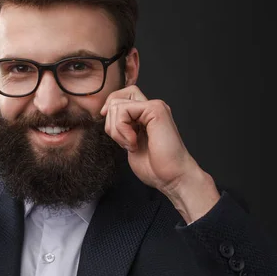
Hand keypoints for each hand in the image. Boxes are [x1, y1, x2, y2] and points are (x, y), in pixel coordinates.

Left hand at [100, 86, 218, 221]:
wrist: (172, 177)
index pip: (119, 98)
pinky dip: (122, 130)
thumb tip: (104, 113)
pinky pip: (123, 110)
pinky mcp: (155, 109)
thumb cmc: (154, 167)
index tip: (111, 131)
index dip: (109, 111)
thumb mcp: (129, 143)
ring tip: (132, 145)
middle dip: (111, 124)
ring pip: (116, 105)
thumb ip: (120, 127)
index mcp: (145, 116)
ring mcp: (154, 107)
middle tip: (125, 143)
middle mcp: (150, 108)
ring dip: (117, 130)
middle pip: (115, 99)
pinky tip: (134, 143)